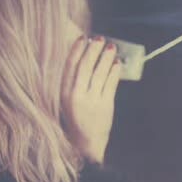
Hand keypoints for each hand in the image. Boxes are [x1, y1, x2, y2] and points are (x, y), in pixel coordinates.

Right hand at [61, 36, 121, 164]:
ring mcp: (91, 101)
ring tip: (111, 47)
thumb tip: (85, 55)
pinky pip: (111, 84)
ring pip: (100, 73)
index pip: (70, 66)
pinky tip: (117, 63)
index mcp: (64, 93)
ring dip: (106, 58)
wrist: (85, 144)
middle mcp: (76, 96)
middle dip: (93, 50)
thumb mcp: (69, 100)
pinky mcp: (105, 106)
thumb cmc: (77, 118)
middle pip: (85, 66)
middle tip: (100, 38)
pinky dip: (114, 71)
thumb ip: (74, 81)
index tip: (83, 38)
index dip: (77, 50)